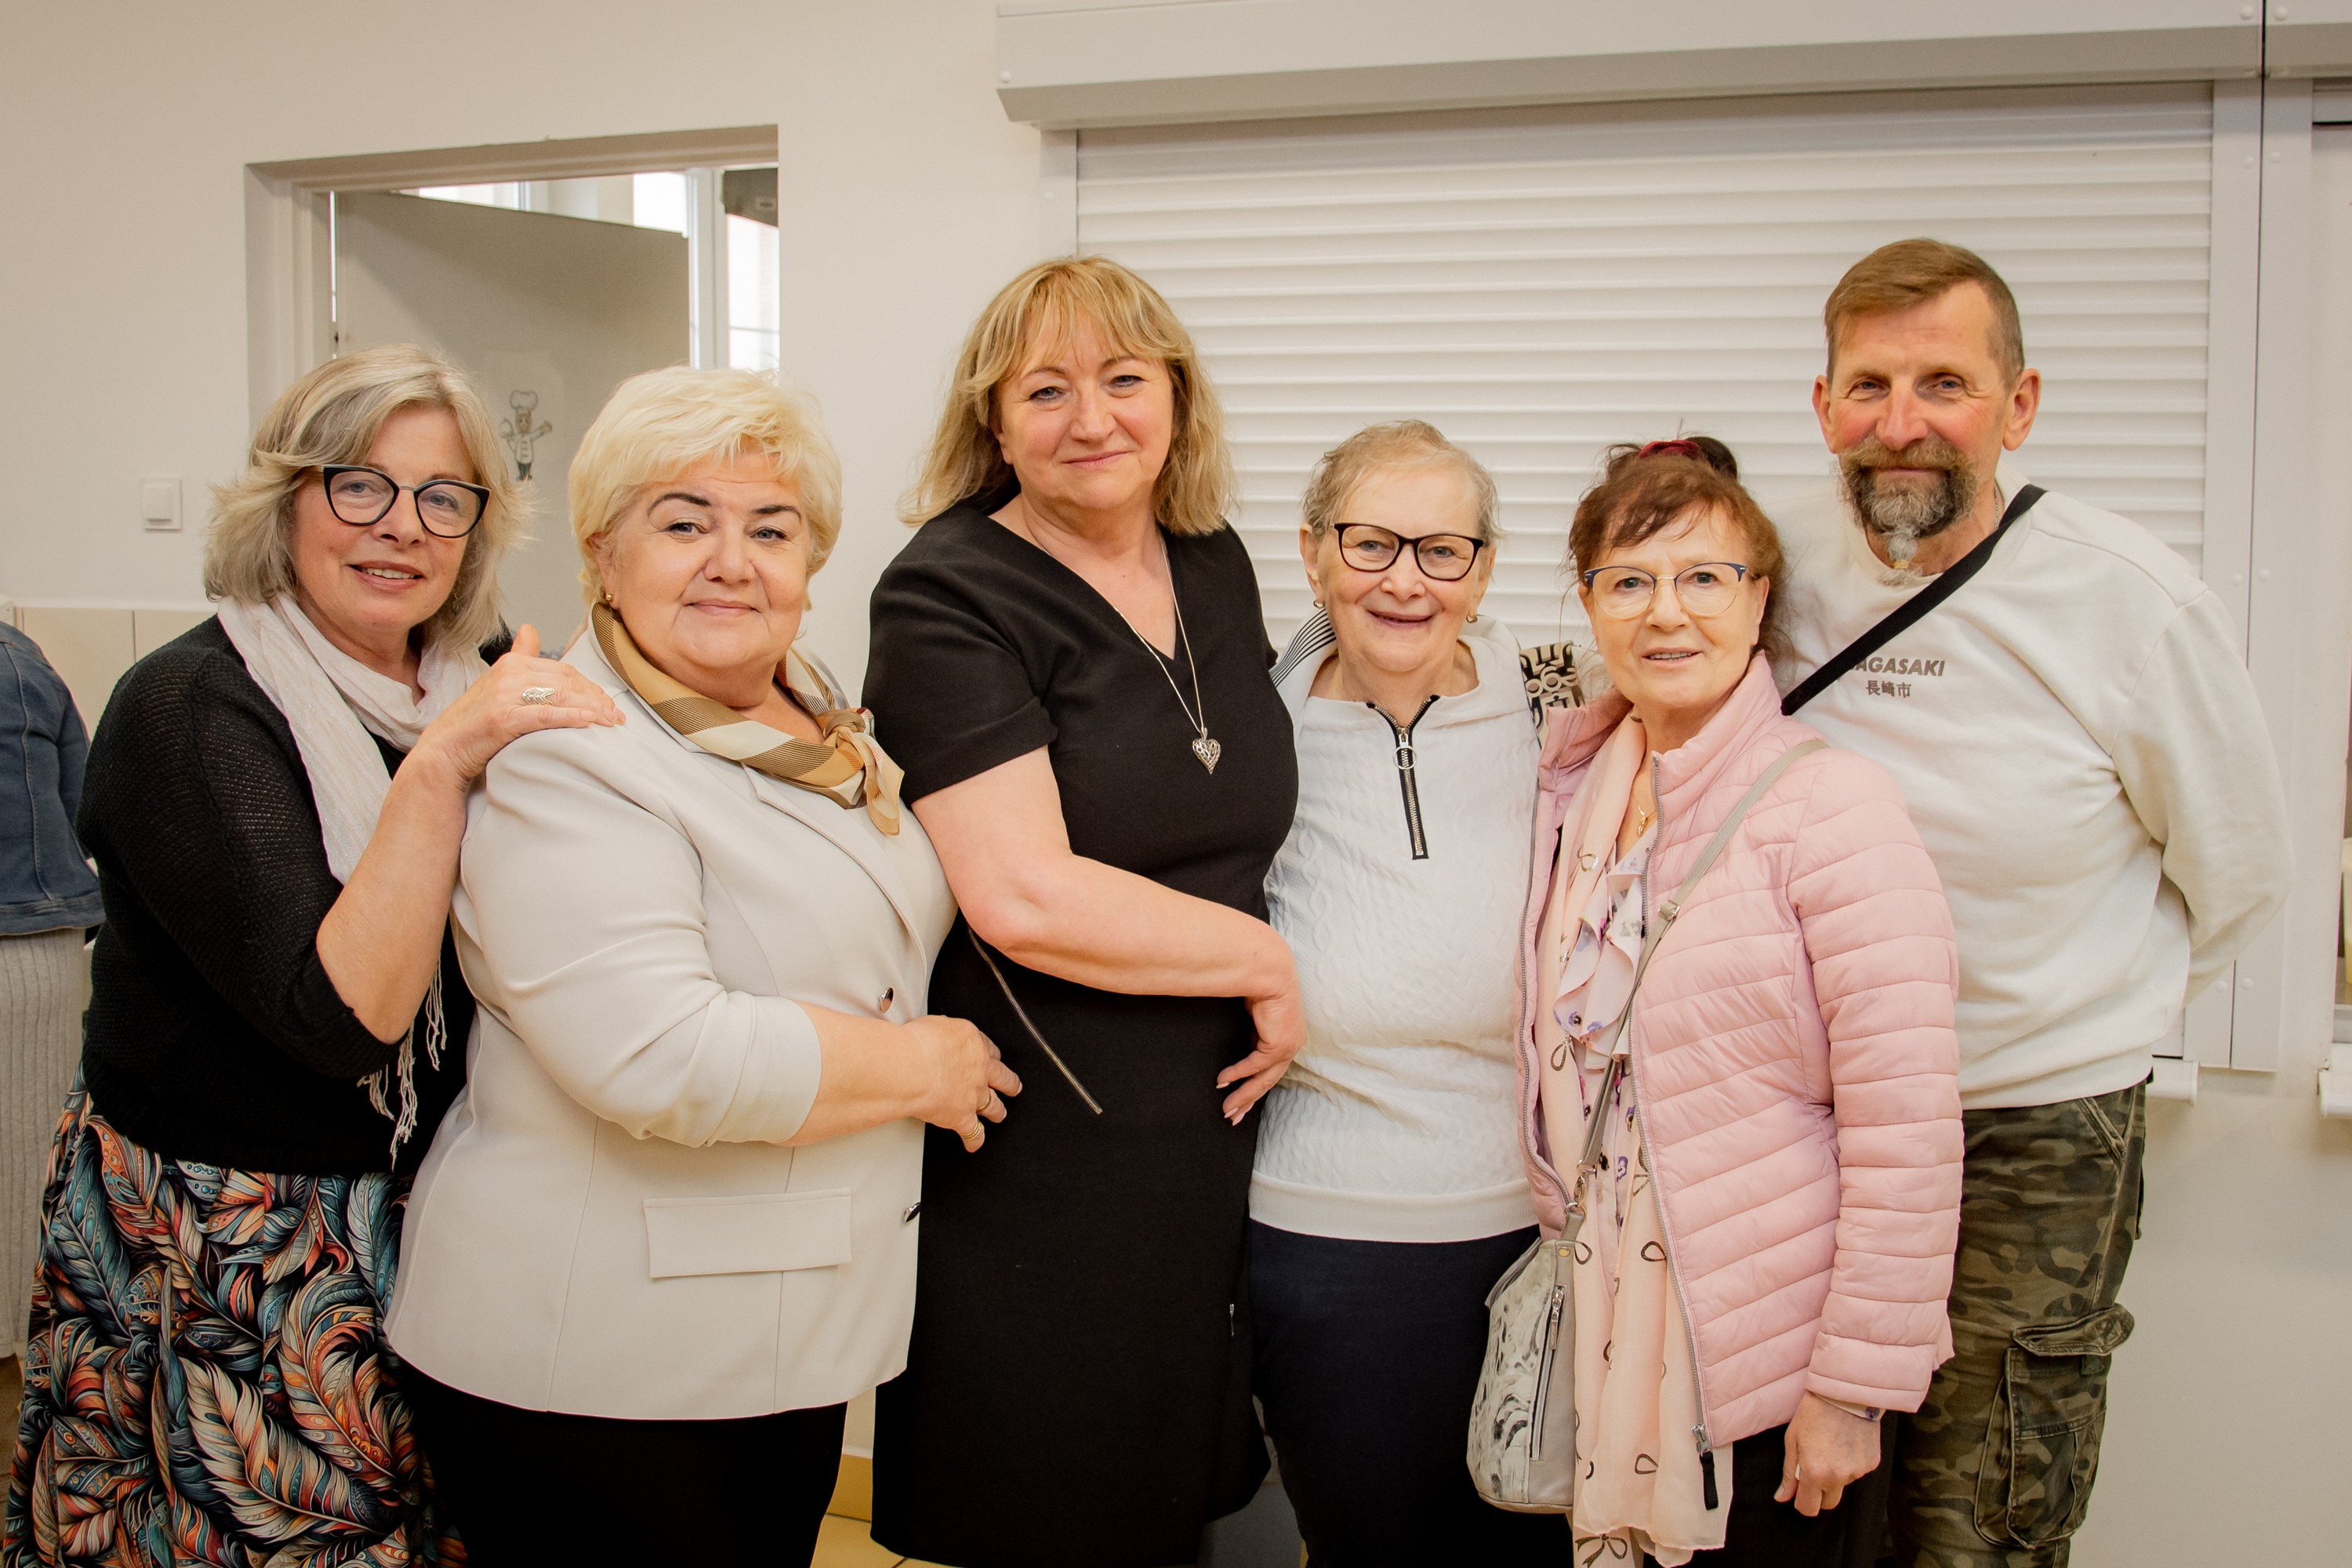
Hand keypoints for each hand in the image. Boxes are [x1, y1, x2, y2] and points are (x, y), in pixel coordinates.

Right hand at [411, 624, 623, 786]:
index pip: (564, 671)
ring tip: (611, 723)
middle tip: (616, 716)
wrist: (442, 751)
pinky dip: (572, 717)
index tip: (608, 702)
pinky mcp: (503, 718)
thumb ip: (518, 658)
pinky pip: (547, 715)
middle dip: (597, 698)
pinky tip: (591, 722)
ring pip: (562, 697)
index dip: (590, 686)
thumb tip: (530, 629)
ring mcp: (505, 695)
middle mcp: (509, 674)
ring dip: (593, 709)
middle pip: (568, 682)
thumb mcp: (496, 685)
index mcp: (511, 663)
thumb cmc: (474, 724)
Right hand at [906, 1014, 1020, 1150]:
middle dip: (1009, 1084)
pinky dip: (974, 1140)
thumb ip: (944, 1032)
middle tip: (1014, 1087)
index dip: (992, 1057)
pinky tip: (974, 1144)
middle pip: (1003, 1078)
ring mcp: (974, 1095)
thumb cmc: (918, 1044)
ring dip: (997, 1111)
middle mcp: (979, 1070)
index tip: (992, 1059)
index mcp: (973, 1044)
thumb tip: (940, 1034)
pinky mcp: (962, 1117)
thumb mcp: (935, 1024)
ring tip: (999, 1114)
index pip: (990, 1050)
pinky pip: (973, 1133)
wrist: (911, 1068)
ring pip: (993, 1106)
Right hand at [1215, 958, 1305, 1123]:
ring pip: (1263, 1079)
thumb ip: (1252, 1034)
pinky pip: (1255, 1065)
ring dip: (1243, 1095)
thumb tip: (1241, 1044)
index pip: (1270, 1071)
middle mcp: (1292, 1046)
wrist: (1268, 971)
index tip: (1239, 1104)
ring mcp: (1288, 1046)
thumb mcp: (1255, 1016)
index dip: (1253, 1089)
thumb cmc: (1260, 987)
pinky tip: (1223, 1081)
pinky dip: (1238, 1074)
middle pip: (1267, 1081)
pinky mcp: (1279, 1044)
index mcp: (1287, 1040)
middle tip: (1232, 1117)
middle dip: (1248, 1100)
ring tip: (1227, 1109)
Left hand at [1776, 1393, 1880, 1516]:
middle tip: (1815, 1468)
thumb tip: (1782, 1497)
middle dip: (1819, 1493)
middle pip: (1828, 1503)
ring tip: (1831, 1445)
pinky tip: (1846, 1442)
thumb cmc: (1813, 1413)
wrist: (1845, 1393)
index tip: (1800, 1492)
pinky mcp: (1872, 1464)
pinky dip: (1850, 1463)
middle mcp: (1838, 1477)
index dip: (1802, 1502)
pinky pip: (1857, 1472)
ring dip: (1836, 1474)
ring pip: (1843, 1485)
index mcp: (1815, 1473)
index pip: (1808, 1508)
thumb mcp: (1793, 1441)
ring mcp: (1857, 1472)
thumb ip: (1789, 1473)